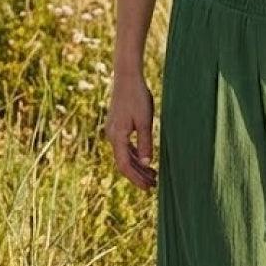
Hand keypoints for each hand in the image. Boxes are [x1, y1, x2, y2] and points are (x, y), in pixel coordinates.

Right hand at [105, 70, 156, 189]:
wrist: (127, 77)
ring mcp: (113, 131)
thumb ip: (146, 143)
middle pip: (124, 163)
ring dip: (138, 167)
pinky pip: (125, 147)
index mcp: (117, 136)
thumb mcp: (145, 121)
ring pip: (124, 155)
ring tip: (153, 176)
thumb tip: (147, 163)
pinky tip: (146, 160)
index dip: (136, 179)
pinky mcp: (117, 126)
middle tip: (154, 186)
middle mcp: (112, 136)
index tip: (148, 188)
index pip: (124, 165)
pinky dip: (135, 156)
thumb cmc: (137, 97)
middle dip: (138, 176)